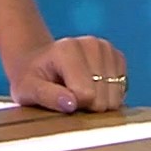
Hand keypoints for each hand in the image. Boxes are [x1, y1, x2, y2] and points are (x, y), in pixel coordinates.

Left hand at [5, 36, 127, 113]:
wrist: (38, 62)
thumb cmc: (31, 79)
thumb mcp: (27, 89)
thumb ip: (47, 96)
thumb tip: (71, 104)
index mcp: (67, 49)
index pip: (85, 94)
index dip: (73, 106)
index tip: (60, 99)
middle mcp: (91, 44)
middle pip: (102, 98)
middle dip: (87, 106)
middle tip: (69, 96)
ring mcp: (106, 48)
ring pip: (115, 96)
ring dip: (99, 101)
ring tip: (79, 91)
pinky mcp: (117, 56)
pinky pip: (122, 89)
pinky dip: (109, 95)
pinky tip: (93, 88)